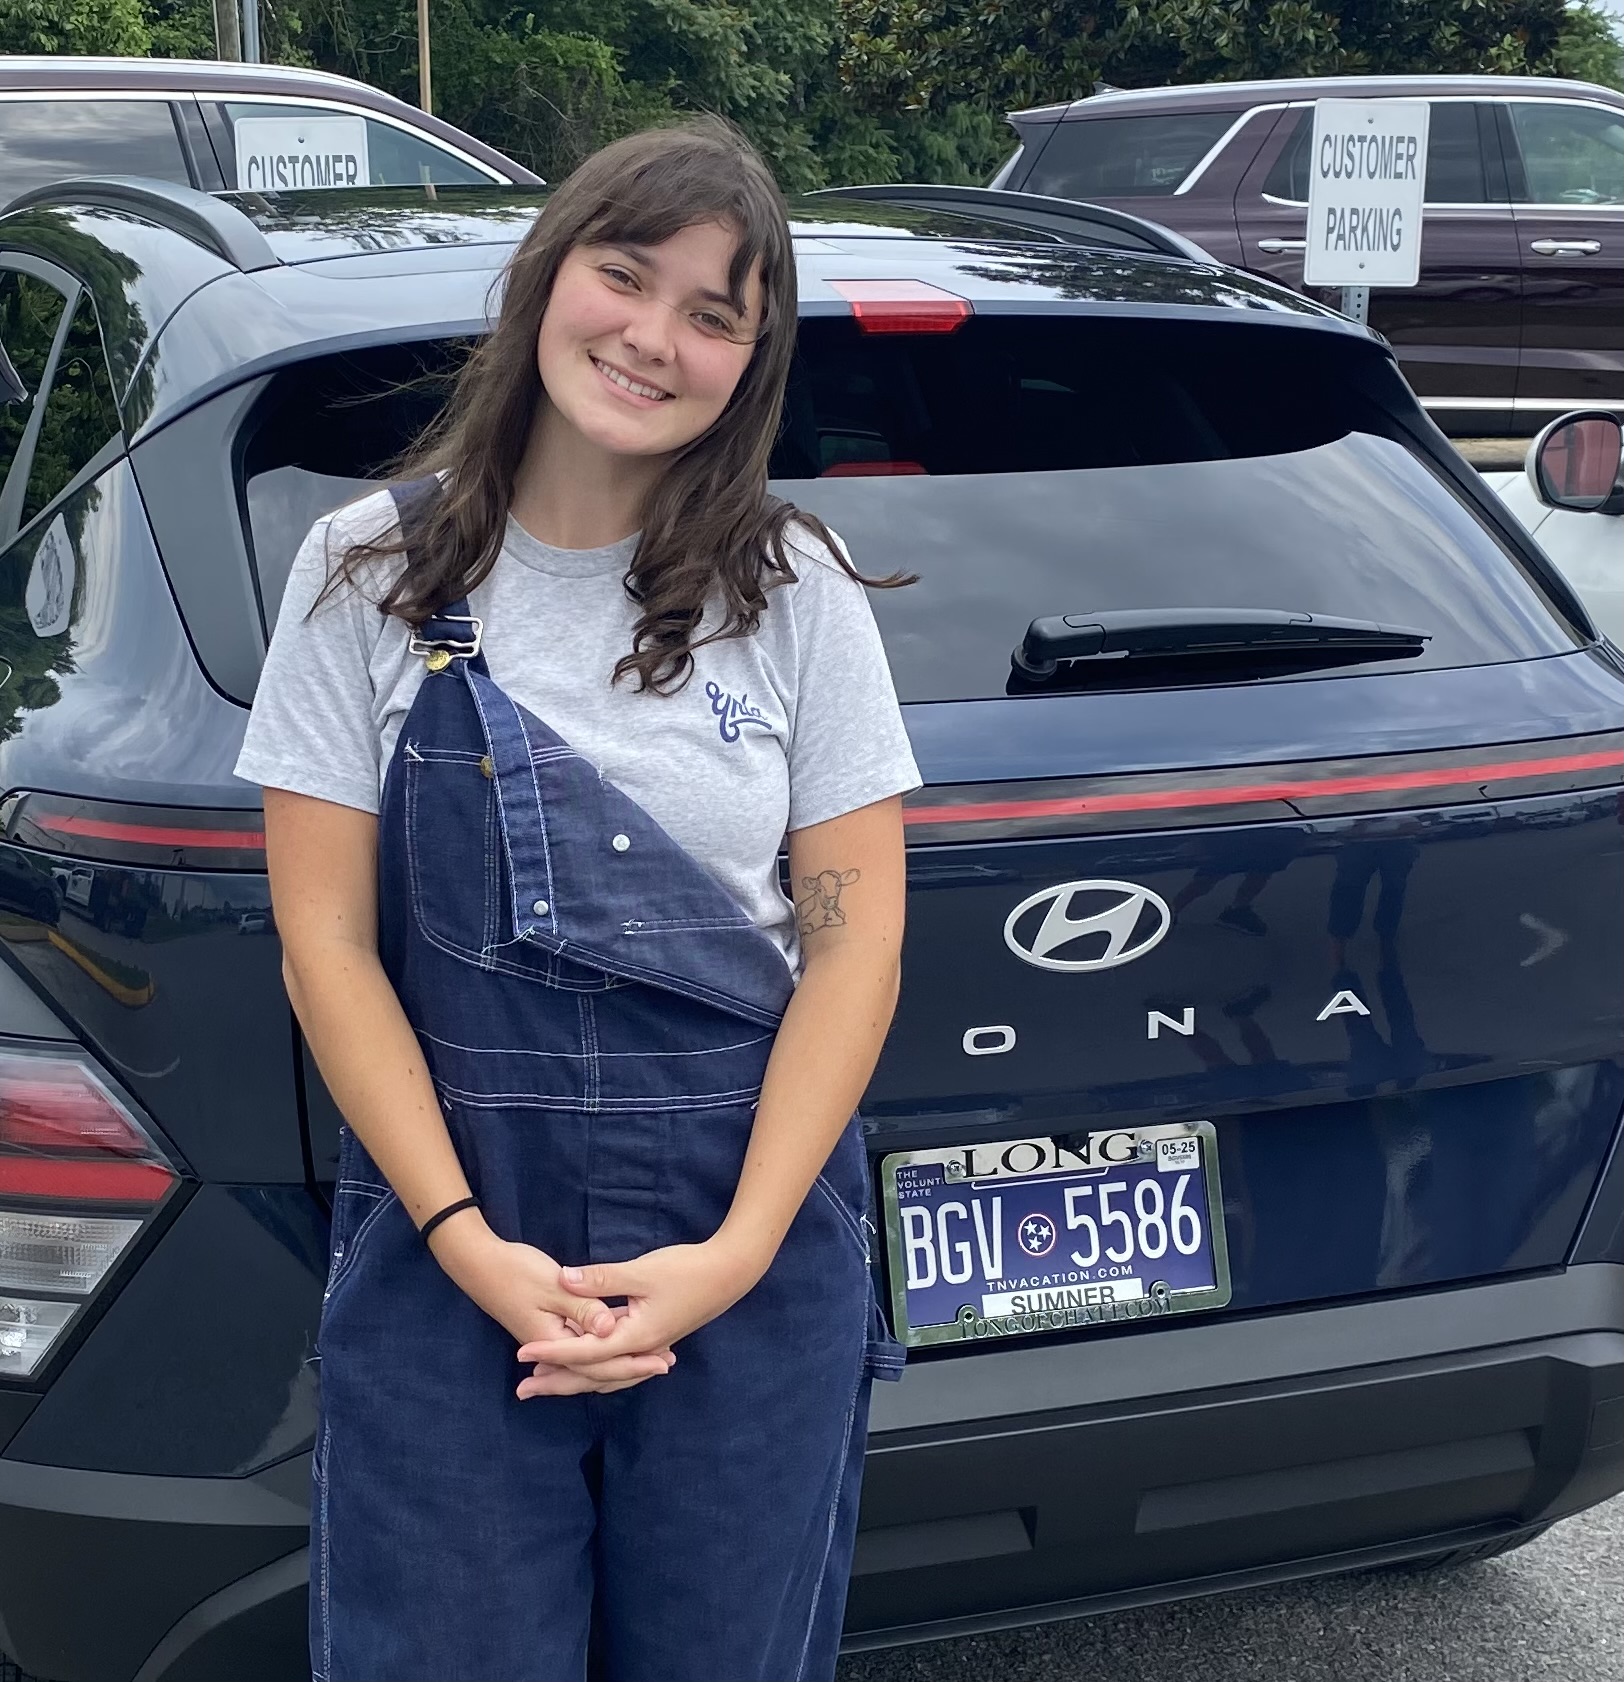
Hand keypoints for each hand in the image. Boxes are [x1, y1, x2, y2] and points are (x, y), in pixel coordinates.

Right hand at [429, 1215, 675, 1396]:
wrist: (477, 1262)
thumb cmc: (514, 1269)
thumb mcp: (552, 1286)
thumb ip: (583, 1307)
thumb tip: (610, 1327)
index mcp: (555, 1341)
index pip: (600, 1363)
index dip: (634, 1363)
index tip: (663, 1361)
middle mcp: (552, 1347)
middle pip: (596, 1369)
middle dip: (631, 1368)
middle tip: (666, 1365)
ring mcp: (548, 1338)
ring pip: (588, 1361)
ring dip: (617, 1363)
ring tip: (647, 1361)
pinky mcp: (547, 1327)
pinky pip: (580, 1348)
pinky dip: (600, 1351)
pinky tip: (612, 1344)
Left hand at [515, 1235, 768, 1388]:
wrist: (730, 1273)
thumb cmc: (687, 1270)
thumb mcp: (641, 1272)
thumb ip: (601, 1279)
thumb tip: (563, 1279)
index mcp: (635, 1337)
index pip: (584, 1352)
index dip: (551, 1352)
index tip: (521, 1355)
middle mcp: (641, 1349)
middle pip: (592, 1375)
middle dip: (557, 1381)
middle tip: (523, 1389)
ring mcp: (650, 1346)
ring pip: (606, 1373)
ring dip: (575, 1377)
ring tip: (547, 1380)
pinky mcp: (655, 1336)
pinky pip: (619, 1362)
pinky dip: (598, 1368)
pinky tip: (588, 1363)